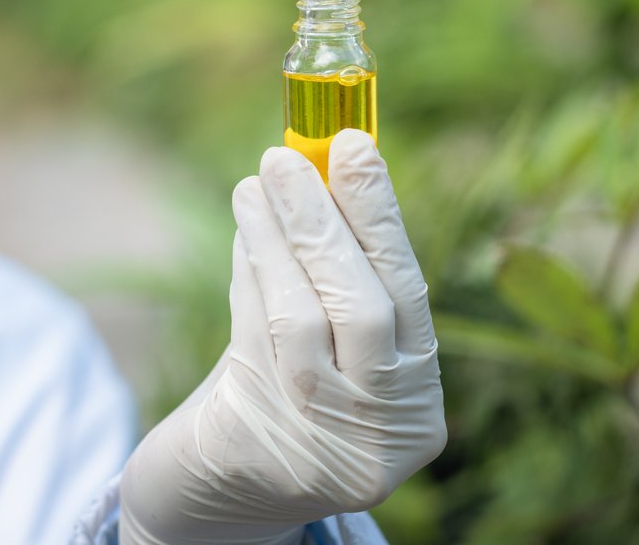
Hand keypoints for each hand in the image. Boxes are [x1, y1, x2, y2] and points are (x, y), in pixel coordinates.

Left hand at [119, 133, 445, 543]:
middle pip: (363, 310)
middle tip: (287, 157)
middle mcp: (381, 437)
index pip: (409, 296)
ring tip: (256, 186)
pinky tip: (245, 237)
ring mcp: (321, 450)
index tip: (353, 145)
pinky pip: (250, 342)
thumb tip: (318, 159)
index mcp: (417, 409)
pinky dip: (248, 280)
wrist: (221, 494)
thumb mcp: (327, 343)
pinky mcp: (258, 452)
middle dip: (325, 223)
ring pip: (301, 322)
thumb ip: (334, 270)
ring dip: (275, 241)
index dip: (382, 216)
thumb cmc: (283, 395)